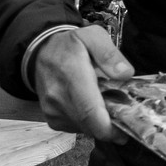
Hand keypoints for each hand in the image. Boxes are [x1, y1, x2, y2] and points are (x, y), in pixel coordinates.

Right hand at [29, 25, 133, 139]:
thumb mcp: (92, 36)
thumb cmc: (70, 45)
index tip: (125, 128)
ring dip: (100, 123)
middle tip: (124, 113)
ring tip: (105, 103)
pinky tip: (91, 106)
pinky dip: (89, 122)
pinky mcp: (52, 119)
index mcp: (71, 75)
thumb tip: (125, 74)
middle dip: (111, 126)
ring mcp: (53, 111)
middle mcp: (58, 97)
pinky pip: (77, 128)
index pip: (89, 112)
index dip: (109, 127)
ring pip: (85, 129)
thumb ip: (109, 54)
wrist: (40, 53)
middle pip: (90, 125)